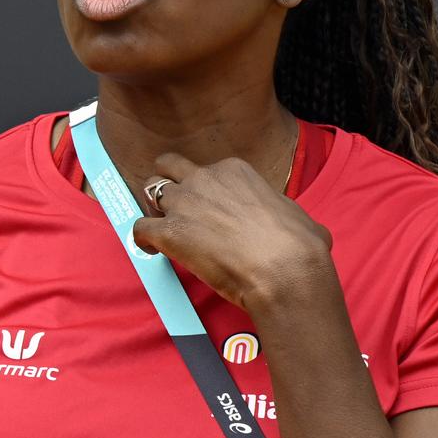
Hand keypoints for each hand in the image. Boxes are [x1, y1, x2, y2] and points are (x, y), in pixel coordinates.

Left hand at [130, 152, 334, 314]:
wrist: (285, 271)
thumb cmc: (298, 245)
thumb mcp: (293, 211)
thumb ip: (276, 207)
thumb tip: (284, 221)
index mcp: (234, 170)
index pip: (207, 170)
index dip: (205, 189)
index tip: (209, 209)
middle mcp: (204, 179)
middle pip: (168, 167)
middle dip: (167, 183)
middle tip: (173, 206)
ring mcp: (184, 204)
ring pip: (150, 193)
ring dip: (154, 210)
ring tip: (162, 230)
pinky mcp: (168, 232)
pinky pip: (139, 228)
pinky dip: (142, 240)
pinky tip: (152, 251)